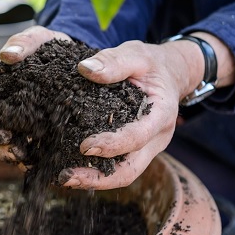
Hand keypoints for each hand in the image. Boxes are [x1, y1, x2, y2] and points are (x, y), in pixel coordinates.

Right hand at [0, 26, 71, 165]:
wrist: (77, 66)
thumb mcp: (41, 38)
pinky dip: (21, 159)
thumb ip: (25, 41)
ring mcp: (10, 122)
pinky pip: (16, 152)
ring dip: (1, 150)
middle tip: (5, 137)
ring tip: (19, 153)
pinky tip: (33, 160)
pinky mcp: (27, 137)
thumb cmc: (51, 48)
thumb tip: (8, 55)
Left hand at [59, 39, 206, 189]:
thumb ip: (113, 61)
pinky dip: (96, 172)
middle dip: (99, 179)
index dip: (112, 144)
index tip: (84, 146)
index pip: (137, 137)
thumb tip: (84, 69)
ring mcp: (147, 147)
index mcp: (161, 114)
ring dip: (94, 180)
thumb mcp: (136, 54)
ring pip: (124, 174)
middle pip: (131, 170)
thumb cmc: (151, 63)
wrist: (170, 72)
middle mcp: (157, 137)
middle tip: (67, 177)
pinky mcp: (135, 149)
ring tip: (64, 178)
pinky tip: (70, 168)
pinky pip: (117, 166)